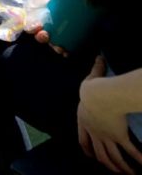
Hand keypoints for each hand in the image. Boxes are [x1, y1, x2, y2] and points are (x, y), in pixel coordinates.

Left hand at [78, 57, 141, 172]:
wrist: (98, 96)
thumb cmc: (92, 88)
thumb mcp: (91, 79)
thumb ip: (95, 70)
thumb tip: (98, 57)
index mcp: (83, 121)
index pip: (83, 139)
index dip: (86, 149)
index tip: (89, 156)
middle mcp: (94, 131)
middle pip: (99, 153)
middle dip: (106, 163)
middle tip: (112, 170)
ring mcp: (106, 135)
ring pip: (113, 156)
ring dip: (121, 166)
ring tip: (130, 173)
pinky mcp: (118, 136)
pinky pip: (129, 150)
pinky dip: (137, 159)